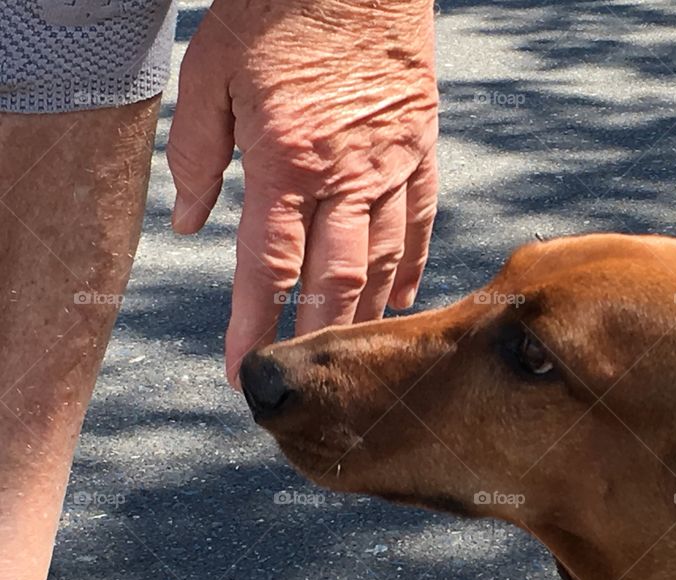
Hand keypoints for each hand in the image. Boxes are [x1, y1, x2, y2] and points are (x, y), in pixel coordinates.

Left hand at [166, 0, 438, 387]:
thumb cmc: (275, 12)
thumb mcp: (210, 72)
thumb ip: (196, 154)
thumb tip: (194, 223)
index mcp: (286, 159)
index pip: (269, 265)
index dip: (254, 325)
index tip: (244, 371)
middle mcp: (346, 174)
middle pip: (335, 279)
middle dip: (317, 340)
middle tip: (307, 386)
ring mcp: (392, 164)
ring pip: (384, 260)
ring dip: (366, 317)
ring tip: (353, 359)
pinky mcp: (422, 149)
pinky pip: (422, 222)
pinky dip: (412, 268)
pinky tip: (401, 303)